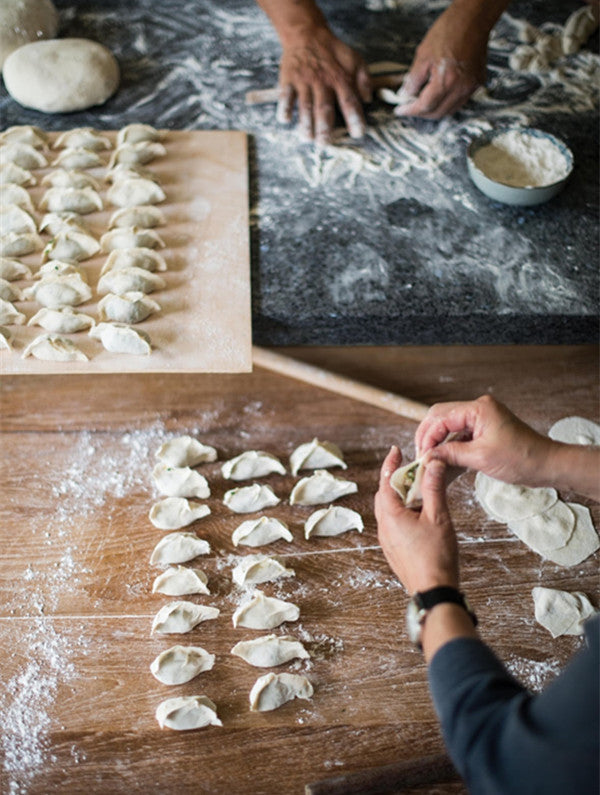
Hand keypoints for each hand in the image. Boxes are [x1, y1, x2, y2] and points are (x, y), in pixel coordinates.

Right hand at [276, 27, 371, 143]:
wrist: (306, 34)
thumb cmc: (332, 52)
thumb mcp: (354, 59)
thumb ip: (364, 79)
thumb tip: (368, 99)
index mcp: (340, 79)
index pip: (349, 101)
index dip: (354, 118)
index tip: (358, 133)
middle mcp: (322, 82)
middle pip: (324, 108)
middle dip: (325, 127)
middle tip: (324, 143)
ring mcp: (304, 81)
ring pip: (305, 105)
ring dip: (305, 123)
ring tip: (307, 138)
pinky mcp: (288, 79)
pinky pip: (285, 95)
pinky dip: (284, 107)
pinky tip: (285, 120)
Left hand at [375, 446, 458, 593]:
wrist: (434, 592)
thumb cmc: (436, 556)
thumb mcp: (438, 517)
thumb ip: (434, 488)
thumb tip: (432, 464)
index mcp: (390, 516)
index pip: (386, 482)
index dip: (391, 464)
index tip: (396, 450)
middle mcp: (383, 527)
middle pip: (384, 495)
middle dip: (396, 480)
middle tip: (413, 470)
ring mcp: (387, 540)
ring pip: (388, 510)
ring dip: (400, 497)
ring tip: (419, 490)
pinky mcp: (394, 549)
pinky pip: (393, 524)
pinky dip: (403, 512)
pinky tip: (420, 514)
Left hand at [395, 2, 488, 118]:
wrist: (473, 18)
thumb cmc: (448, 31)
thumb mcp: (423, 55)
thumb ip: (413, 79)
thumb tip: (405, 95)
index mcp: (445, 81)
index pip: (425, 106)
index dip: (410, 110)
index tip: (400, 110)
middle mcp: (460, 88)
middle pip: (438, 113)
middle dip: (422, 113)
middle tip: (409, 107)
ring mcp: (471, 86)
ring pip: (450, 110)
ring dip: (435, 110)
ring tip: (423, 102)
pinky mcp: (478, 82)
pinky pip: (460, 100)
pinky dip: (447, 102)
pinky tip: (439, 94)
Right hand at [415, 395, 553, 485]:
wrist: (546, 464)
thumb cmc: (521, 458)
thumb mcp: (480, 458)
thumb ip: (450, 454)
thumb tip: (427, 456)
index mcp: (478, 409)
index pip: (441, 418)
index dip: (428, 437)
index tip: (421, 456)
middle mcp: (479, 408)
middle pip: (441, 415)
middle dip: (428, 435)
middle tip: (420, 455)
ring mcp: (482, 418)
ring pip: (449, 424)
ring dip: (437, 440)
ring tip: (428, 457)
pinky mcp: (485, 429)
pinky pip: (460, 433)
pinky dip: (449, 444)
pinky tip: (442, 457)